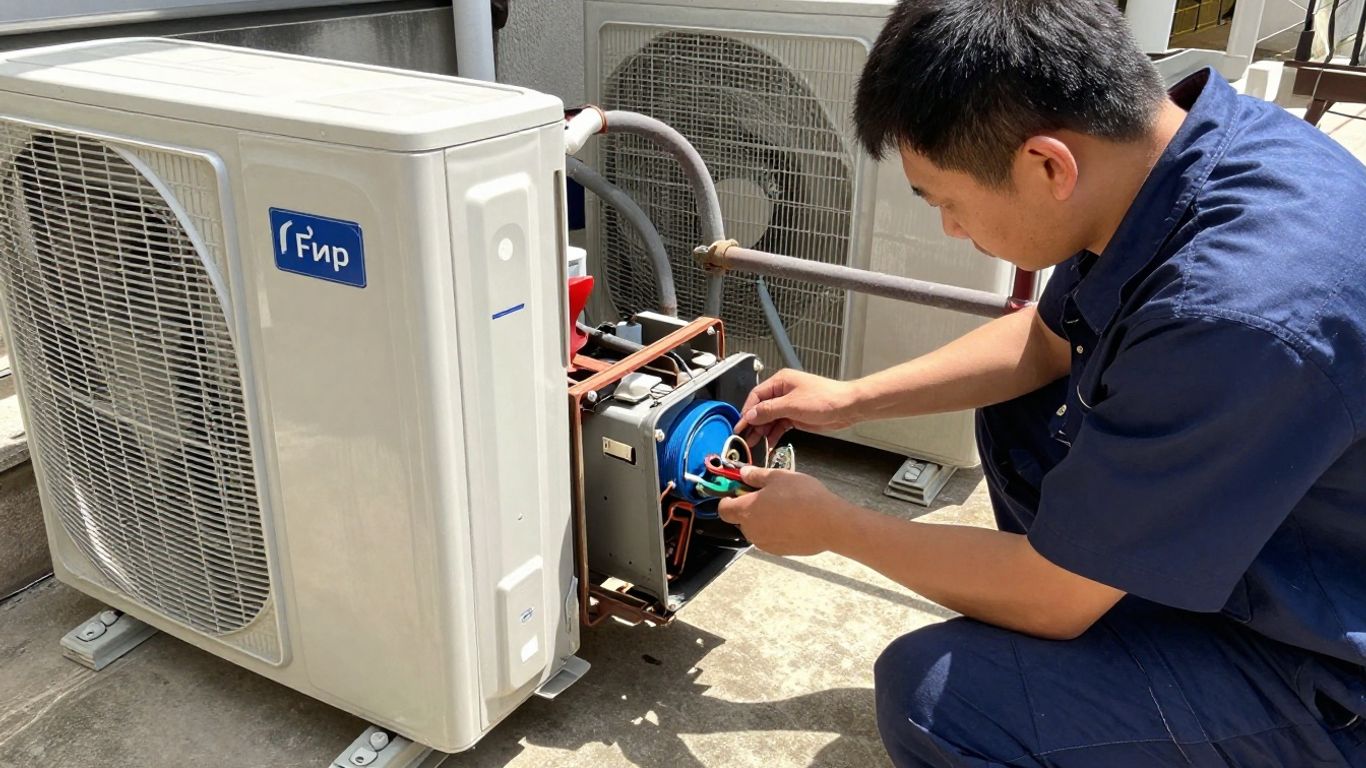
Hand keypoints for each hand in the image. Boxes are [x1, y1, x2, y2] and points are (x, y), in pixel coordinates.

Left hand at [717, 467, 844, 556]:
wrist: (829, 523)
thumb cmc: (803, 497)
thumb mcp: (778, 477)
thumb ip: (756, 476)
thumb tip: (743, 473)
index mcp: (746, 510)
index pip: (723, 508)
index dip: (729, 498)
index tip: (740, 489)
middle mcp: (751, 530)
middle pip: (740, 519)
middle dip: (749, 507)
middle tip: (768, 494)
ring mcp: (764, 543)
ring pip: (756, 529)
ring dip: (763, 519)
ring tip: (784, 507)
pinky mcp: (779, 551)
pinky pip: (770, 538)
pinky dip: (775, 530)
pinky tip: (792, 520)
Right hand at [734, 369, 857, 447]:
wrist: (848, 407)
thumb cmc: (825, 399)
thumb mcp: (792, 405)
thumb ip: (769, 410)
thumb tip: (750, 415)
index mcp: (780, 382)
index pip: (756, 396)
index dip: (747, 411)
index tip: (741, 425)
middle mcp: (783, 392)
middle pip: (761, 408)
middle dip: (753, 423)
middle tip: (745, 438)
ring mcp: (789, 405)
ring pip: (770, 418)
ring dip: (762, 430)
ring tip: (754, 443)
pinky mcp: (796, 416)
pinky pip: (780, 425)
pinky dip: (774, 433)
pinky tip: (768, 442)